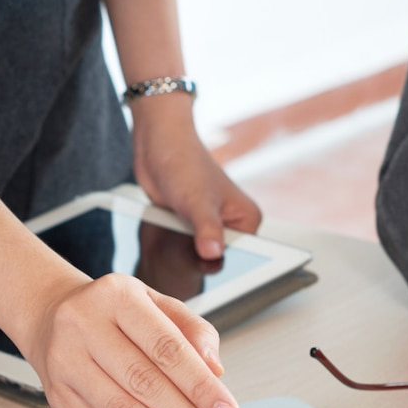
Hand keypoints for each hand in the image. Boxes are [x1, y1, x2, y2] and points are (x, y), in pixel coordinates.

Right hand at [24, 269, 239, 407]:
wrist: (53, 314)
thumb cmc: (114, 312)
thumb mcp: (158, 304)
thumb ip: (194, 333)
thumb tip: (215, 372)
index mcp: (117, 296)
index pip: (166, 348)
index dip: (201, 387)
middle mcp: (83, 325)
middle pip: (144, 385)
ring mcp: (65, 363)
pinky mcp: (58, 396)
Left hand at [130, 90, 261, 260]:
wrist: (158, 146)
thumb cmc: (182, 163)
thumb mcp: (197, 202)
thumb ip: (207, 230)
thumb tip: (213, 254)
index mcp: (248, 219)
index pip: (244, 256)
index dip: (222, 261)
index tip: (203, 258)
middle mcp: (235, 223)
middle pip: (220, 259)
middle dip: (201, 256)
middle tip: (185, 240)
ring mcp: (214, 224)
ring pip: (201, 255)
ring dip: (186, 251)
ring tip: (177, 231)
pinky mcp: (195, 224)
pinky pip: (187, 247)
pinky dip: (177, 244)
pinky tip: (170, 231)